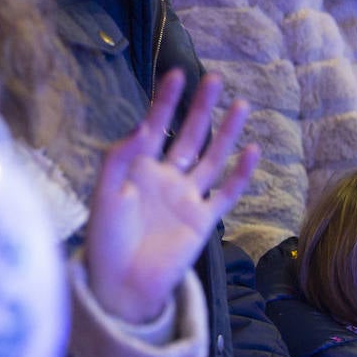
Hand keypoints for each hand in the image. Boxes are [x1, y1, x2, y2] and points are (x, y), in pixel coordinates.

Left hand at [86, 69, 259, 324]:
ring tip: (242, 106)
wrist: (122, 283)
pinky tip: (252, 151)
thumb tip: (144, 127)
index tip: (176, 74)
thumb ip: (120, 158)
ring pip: (212, 158)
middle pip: (189, 136)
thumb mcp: (104, 192)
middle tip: (214, 79)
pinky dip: (240, 173)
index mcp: (137, 169)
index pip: (154, 126)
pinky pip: (226, 192)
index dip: (164, 101)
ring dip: (226, 133)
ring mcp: (187, 197)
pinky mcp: (204, 220)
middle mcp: (166, 178)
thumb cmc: (106, 239)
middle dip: (200, 108)